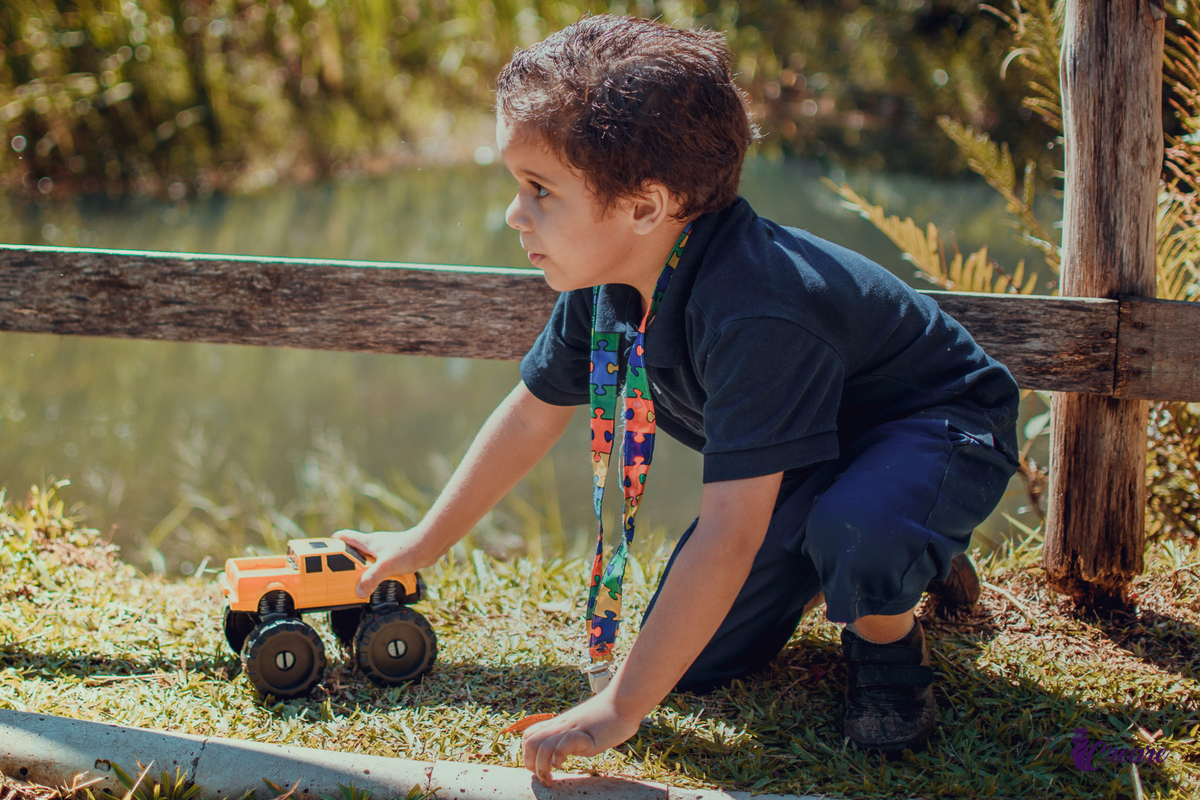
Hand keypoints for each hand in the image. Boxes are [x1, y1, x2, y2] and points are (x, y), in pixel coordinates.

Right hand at [332, 528, 430, 598]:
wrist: (430, 545)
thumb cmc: (408, 549)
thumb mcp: (385, 566)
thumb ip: (371, 578)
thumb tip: (359, 592)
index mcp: (367, 541)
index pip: (343, 537)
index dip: (331, 544)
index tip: (320, 554)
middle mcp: (374, 545)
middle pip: (352, 552)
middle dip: (344, 563)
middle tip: (336, 578)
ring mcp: (383, 551)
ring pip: (366, 561)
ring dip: (361, 571)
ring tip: (356, 586)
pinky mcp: (393, 558)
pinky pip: (379, 567)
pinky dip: (375, 575)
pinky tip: (377, 586)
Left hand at [521, 691, 642, 786]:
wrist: (623, 702)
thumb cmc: (607, 715)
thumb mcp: (582, 725)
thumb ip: (570, 735)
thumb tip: (563, 751)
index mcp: (559, 724)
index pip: (529, 736)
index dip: (528, 755)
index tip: (538, 769)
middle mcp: (562, 726)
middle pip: (530, 742)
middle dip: (530, 764)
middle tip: (543, 778)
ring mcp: (573, 729)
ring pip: (542, 745)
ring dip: (542, 766)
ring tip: (550, 777)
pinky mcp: (587, 734)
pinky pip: (565, 743)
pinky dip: (559, 756)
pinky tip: (563, 764)